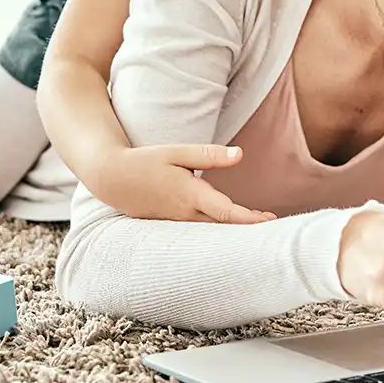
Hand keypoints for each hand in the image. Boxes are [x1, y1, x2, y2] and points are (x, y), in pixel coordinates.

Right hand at [93, 143, 275, 223]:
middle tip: (272, 223)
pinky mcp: (169, 224)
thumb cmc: (145, 161)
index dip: (250, 220)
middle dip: (248, 225)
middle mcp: (185, 213)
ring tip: (257, 222)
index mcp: (190, 195)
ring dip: (233, 227)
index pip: (226, 212)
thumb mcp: (177, 152)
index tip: (269, 222)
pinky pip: (196, 230)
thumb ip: (209, 155)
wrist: (111, 178)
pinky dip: (214, 228)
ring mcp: (176, 222)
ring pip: (210, 229)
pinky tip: (226, 225)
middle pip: (223, 225)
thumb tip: (240, 155)